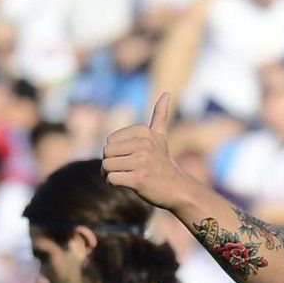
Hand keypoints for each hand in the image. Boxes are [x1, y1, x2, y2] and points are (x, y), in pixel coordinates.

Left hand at [102, 94, 189, 210]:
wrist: (177, 189)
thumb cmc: (162, 163)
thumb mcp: (160, 138)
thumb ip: (160, 116)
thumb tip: (166, 93)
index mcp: (144, 133)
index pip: (109, 141)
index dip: (114, 152)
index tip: (129, 158)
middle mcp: (144, 145)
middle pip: (106, 153)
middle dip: (110, 164)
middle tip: (125, 170)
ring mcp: (142, 162)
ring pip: (106, 167)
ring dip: (110, 175)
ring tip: (125, 177)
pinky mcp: (139, 180)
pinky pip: (112, 179)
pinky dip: (114, 184)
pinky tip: (127, 185)